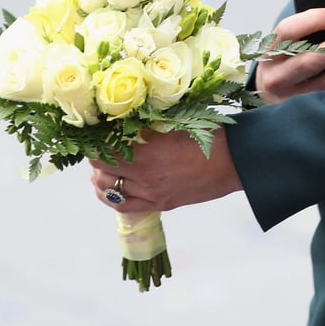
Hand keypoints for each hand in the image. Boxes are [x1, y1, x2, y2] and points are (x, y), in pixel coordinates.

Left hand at [90, 126, 241, 213]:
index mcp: (148, 150)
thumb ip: (147, 126)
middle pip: (102, 167)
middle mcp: (145, 175)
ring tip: (98, 166)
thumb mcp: (174, 124)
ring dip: (99, 176)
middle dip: (94, 155)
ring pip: (107, 189)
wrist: (233, 162)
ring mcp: (151, 193)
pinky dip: (109, 196)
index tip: (92, 130)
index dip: (93, 139)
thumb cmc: (207, 135)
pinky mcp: (159, 204)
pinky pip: (122, 206)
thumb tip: (122, 119)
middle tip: (95, 144)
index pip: (105, 147)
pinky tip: (107, 187)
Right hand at [254, 8, 324, 104]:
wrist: (267, 95)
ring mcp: (294, 96)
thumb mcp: (282, 43)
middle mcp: (278, 76)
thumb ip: (301, 30)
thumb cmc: (284, 57)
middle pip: (309, 61)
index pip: (287, 32)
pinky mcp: (311, 109)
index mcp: (270, 51)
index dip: (312, 22)